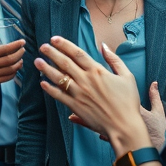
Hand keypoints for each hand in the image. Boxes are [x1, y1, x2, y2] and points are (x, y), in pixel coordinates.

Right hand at [0, 22, 24, 87]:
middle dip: (20, 53)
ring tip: (20, 58)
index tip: (22, 42)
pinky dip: (14, 72)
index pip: (5, 49)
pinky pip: (7, 78)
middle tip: (23, 49)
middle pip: (10, 59)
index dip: (16, 45)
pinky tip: (14, 67)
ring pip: (11, 70)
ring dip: (18, 63)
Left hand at [35, 37, 148, 152]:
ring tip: (37, 62)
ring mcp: (79, 94)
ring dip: (46, 68)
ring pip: (59, 78)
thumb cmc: (128, 102)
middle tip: (42, 47)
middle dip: (51, 53)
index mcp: (97, 71)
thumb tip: (103, 45)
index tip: (54, 39)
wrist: (124, 126)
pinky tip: (42, 83)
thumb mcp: (127, 76)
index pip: (77, 53)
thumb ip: (114, 60)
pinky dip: (50, 89)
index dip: (64, 45)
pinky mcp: (75, 107)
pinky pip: (59, 96)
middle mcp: (85, 80)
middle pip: (64, 63)